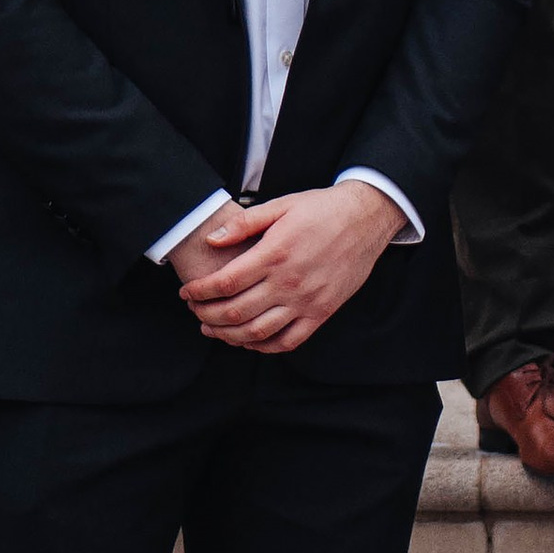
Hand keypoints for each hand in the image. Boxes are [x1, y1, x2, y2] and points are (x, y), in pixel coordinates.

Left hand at [176, 181, 406, 353]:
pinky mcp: (322, 313)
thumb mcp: (281, 206)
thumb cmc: (322, 209)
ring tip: (212, 328)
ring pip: (257, 333)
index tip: (187, 292)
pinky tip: (247, 340)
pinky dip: (262, 347)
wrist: (366, 218)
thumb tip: (211, 240)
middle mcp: (289, 282)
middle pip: (235, 312)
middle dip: (206, 315)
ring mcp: (307, 301)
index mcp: (275, 253)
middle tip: (194, 310)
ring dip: (227, 335)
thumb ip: (244, 224)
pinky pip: (287, 341)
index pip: (225, 283)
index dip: (199, 291)